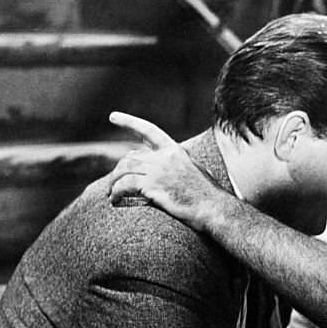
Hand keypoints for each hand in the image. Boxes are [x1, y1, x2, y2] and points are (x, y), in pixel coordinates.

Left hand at [106, 111, 230, 232]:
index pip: (149, 131)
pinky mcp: (153, 186)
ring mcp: (159, 170)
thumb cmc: (209, 198)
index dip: (129, 122)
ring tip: (111, 194)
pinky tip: (115, 200)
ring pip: (125, 169)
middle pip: (132, 157)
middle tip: (113, 183)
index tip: (113, 117)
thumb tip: (169, 171)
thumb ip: (179, 167)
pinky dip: (117, 192)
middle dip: (119, 170)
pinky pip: (126, 184)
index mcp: (176, 151)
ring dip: (114, 181)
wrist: (215, 210)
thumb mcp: (196, 172)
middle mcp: (166, 157)